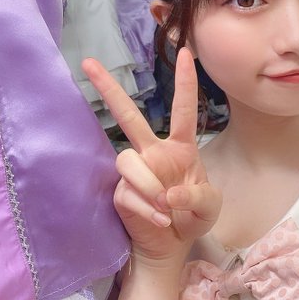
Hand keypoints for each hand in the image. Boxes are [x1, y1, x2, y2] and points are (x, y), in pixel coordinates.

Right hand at [82, 48, 221, 264]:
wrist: (171, 246)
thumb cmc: (193, 217)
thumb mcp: (209, 206)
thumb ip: (197, 196)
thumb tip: (168, 193)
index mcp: (180, 148)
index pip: (183, 110)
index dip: (185, 83)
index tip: (185, 53)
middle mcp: (153, 152)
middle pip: (129, 117)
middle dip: (109, 90)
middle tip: (88, 63)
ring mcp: (135, 170)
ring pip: (128, 160)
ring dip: (149, 186)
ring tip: (165, 208)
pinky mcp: (120, 191)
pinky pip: (127, 192)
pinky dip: (147, 210)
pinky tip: (159, 222)